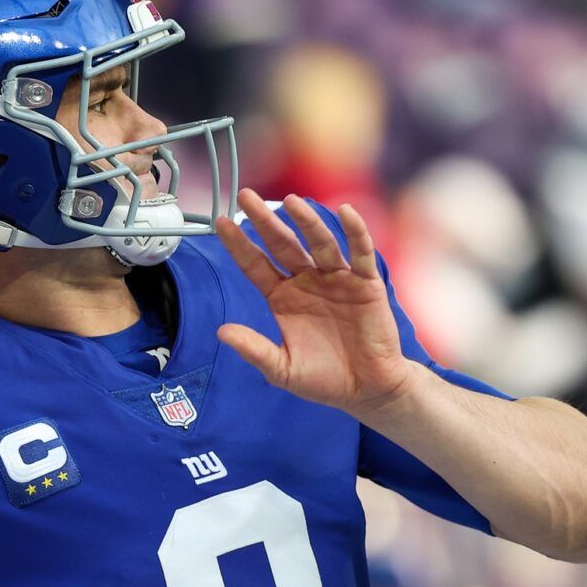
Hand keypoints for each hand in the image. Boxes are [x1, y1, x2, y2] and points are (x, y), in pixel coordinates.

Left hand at [214, 189, 417, 418]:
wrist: (366, 389)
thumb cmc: (324, 379)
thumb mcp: (282, 368)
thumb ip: (254, 350)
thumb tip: (221, 332)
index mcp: (283, 298)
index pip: (256, 265)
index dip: (239, 245)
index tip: (220, 223)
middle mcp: (307, 282)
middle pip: (283, 245)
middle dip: (265, 221)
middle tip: (247, 197)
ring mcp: (337, 279)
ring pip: (320, 243)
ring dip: (307, 221)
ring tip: (292, 201)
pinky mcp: (366, 283)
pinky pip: (360, 253)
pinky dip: (355, 232)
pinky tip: (345, 212)